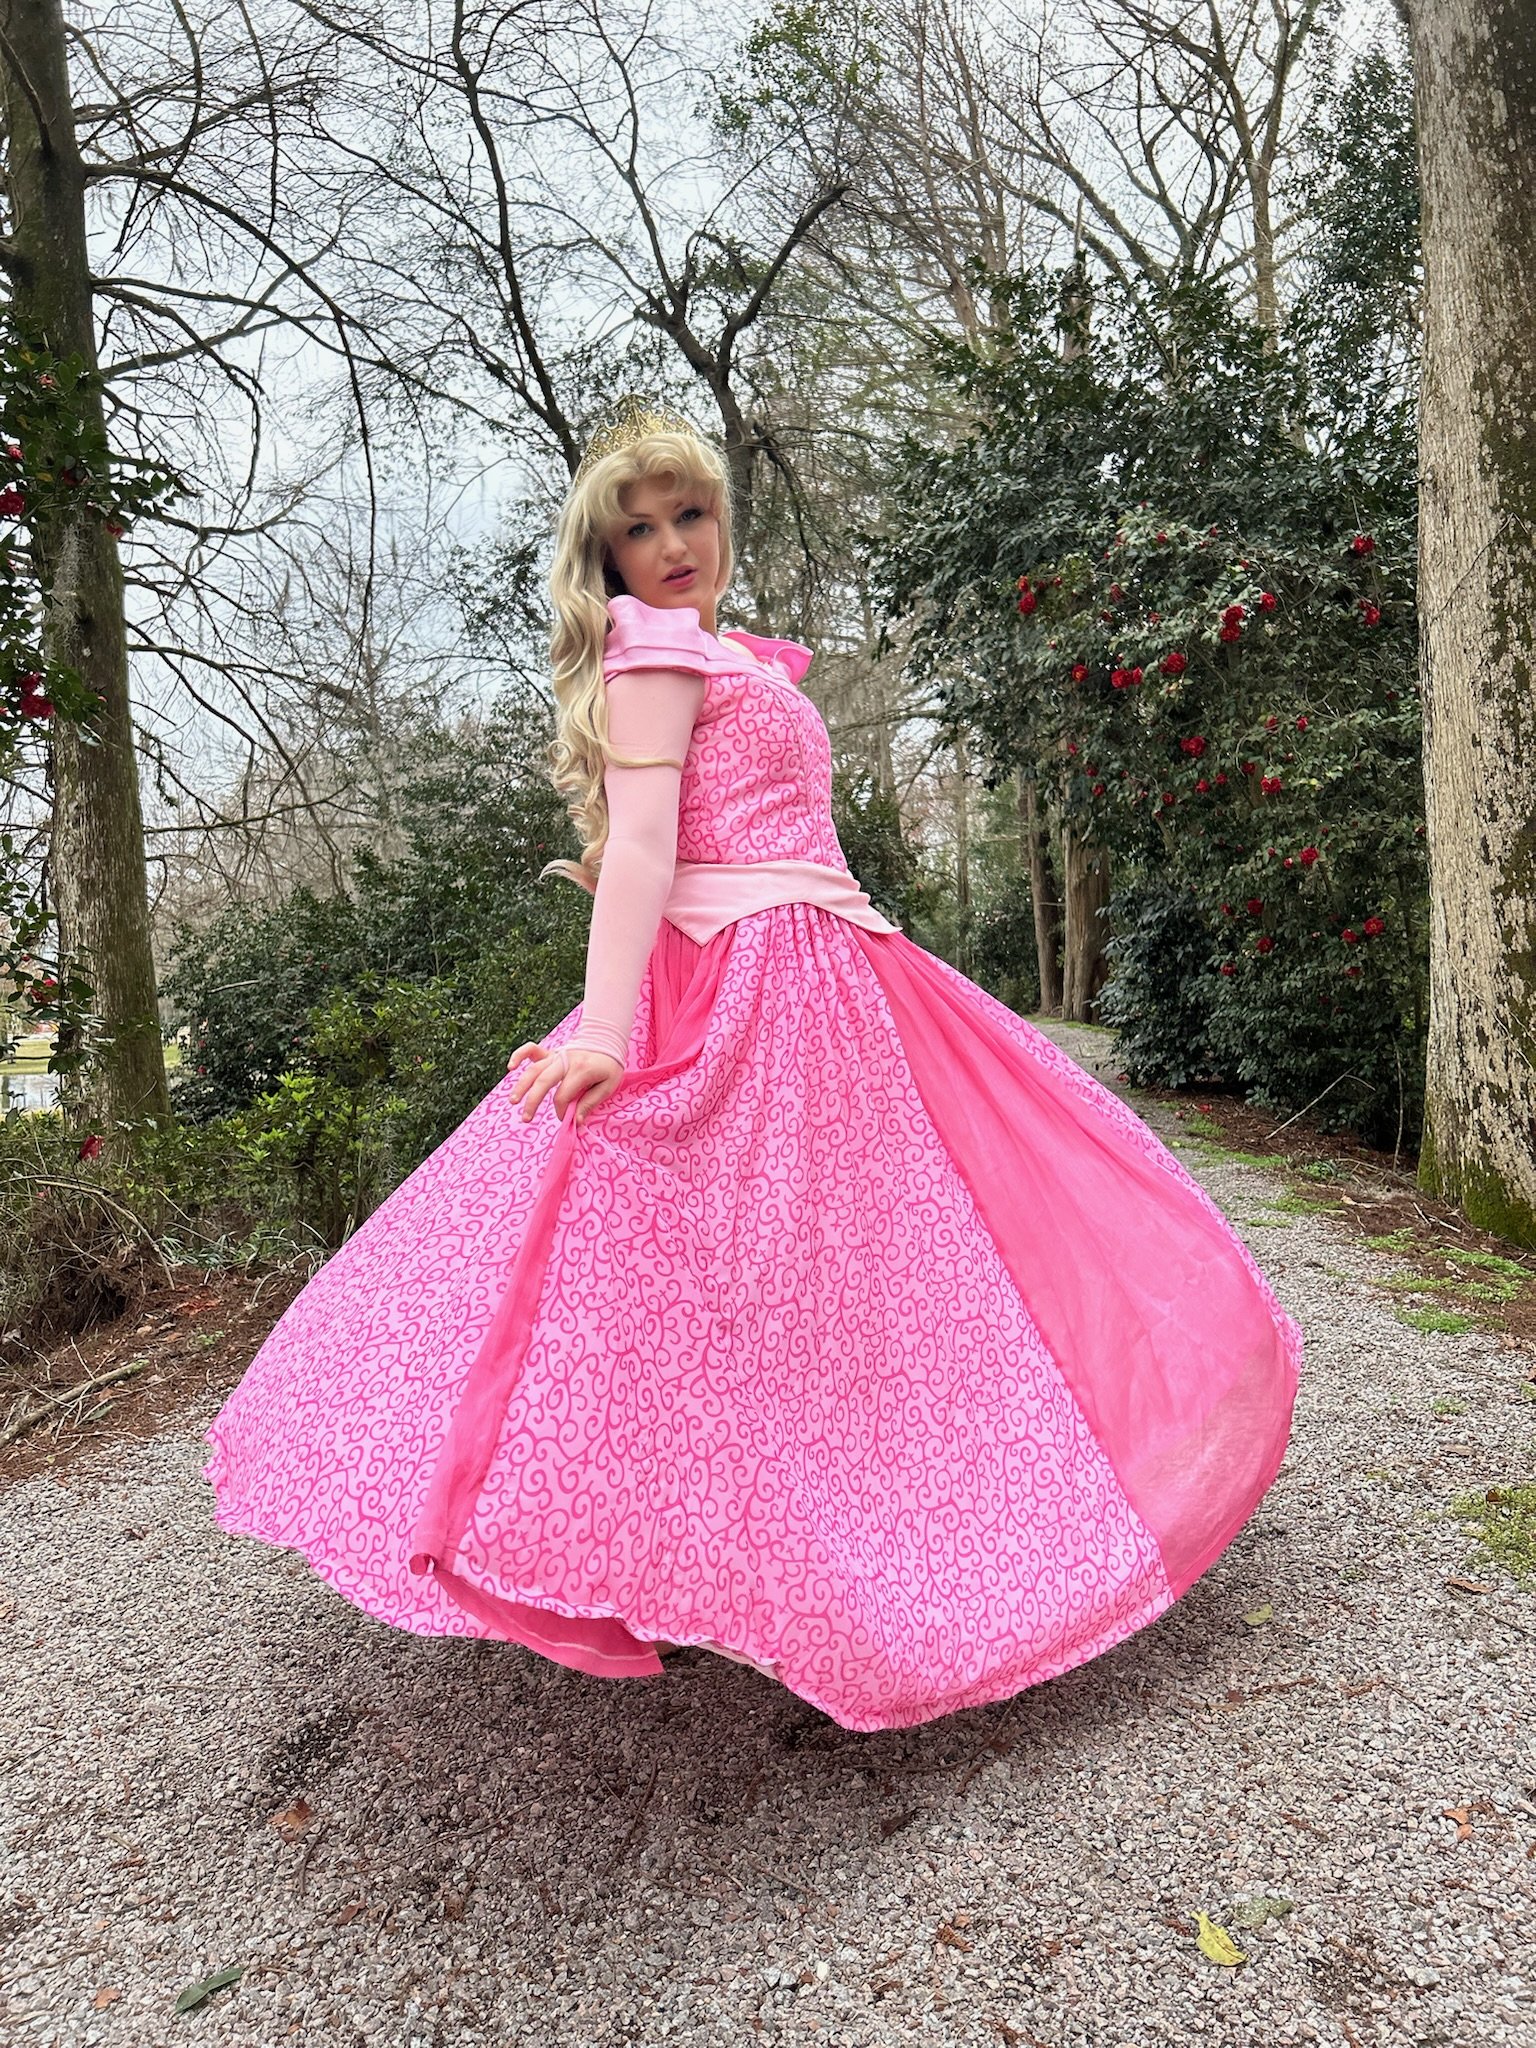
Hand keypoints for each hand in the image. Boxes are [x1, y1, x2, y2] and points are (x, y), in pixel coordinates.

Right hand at [505, 1041, 623, 1125]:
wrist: (606, 1039)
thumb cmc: (609, 1065)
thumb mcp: (608, 1085)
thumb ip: (591, 1102)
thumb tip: (576, 1120)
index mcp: (581, 1070)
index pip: (563, 1095)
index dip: (561, 1110)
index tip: (564, 1119)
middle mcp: (565, 1061)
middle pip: (543, 1081)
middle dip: (533, 1101)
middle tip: (526, 1118)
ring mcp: (556, 1055)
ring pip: (534, 1069)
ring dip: (521, 1085)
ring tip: (513, 1101)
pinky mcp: (550, 1053)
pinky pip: (531, 1050)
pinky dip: (519, 1055)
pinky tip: (510, 1067)